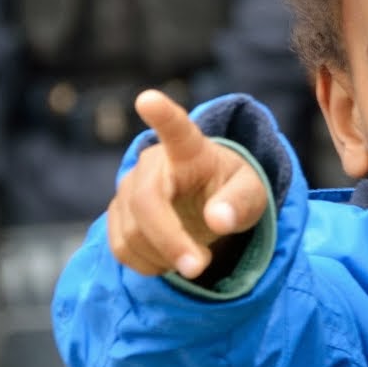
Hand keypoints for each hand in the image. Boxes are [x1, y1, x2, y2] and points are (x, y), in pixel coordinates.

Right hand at [107, 89, 267, 278]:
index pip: (175, 128)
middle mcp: (151, 163)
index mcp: (189, 149)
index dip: (162, 114)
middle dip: (170, 241)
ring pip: (132, 233)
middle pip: (145, 204)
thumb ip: (239, 204)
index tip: (147, 98)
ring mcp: (128, 187)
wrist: (207, 202)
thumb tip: (218, 220)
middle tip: (199, 267)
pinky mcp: (117, 213)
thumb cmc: (230, 190)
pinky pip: (122, 248)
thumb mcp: (251, 195)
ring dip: (164, 257)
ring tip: (193, 257)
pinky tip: (169, 259)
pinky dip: (147, 264)